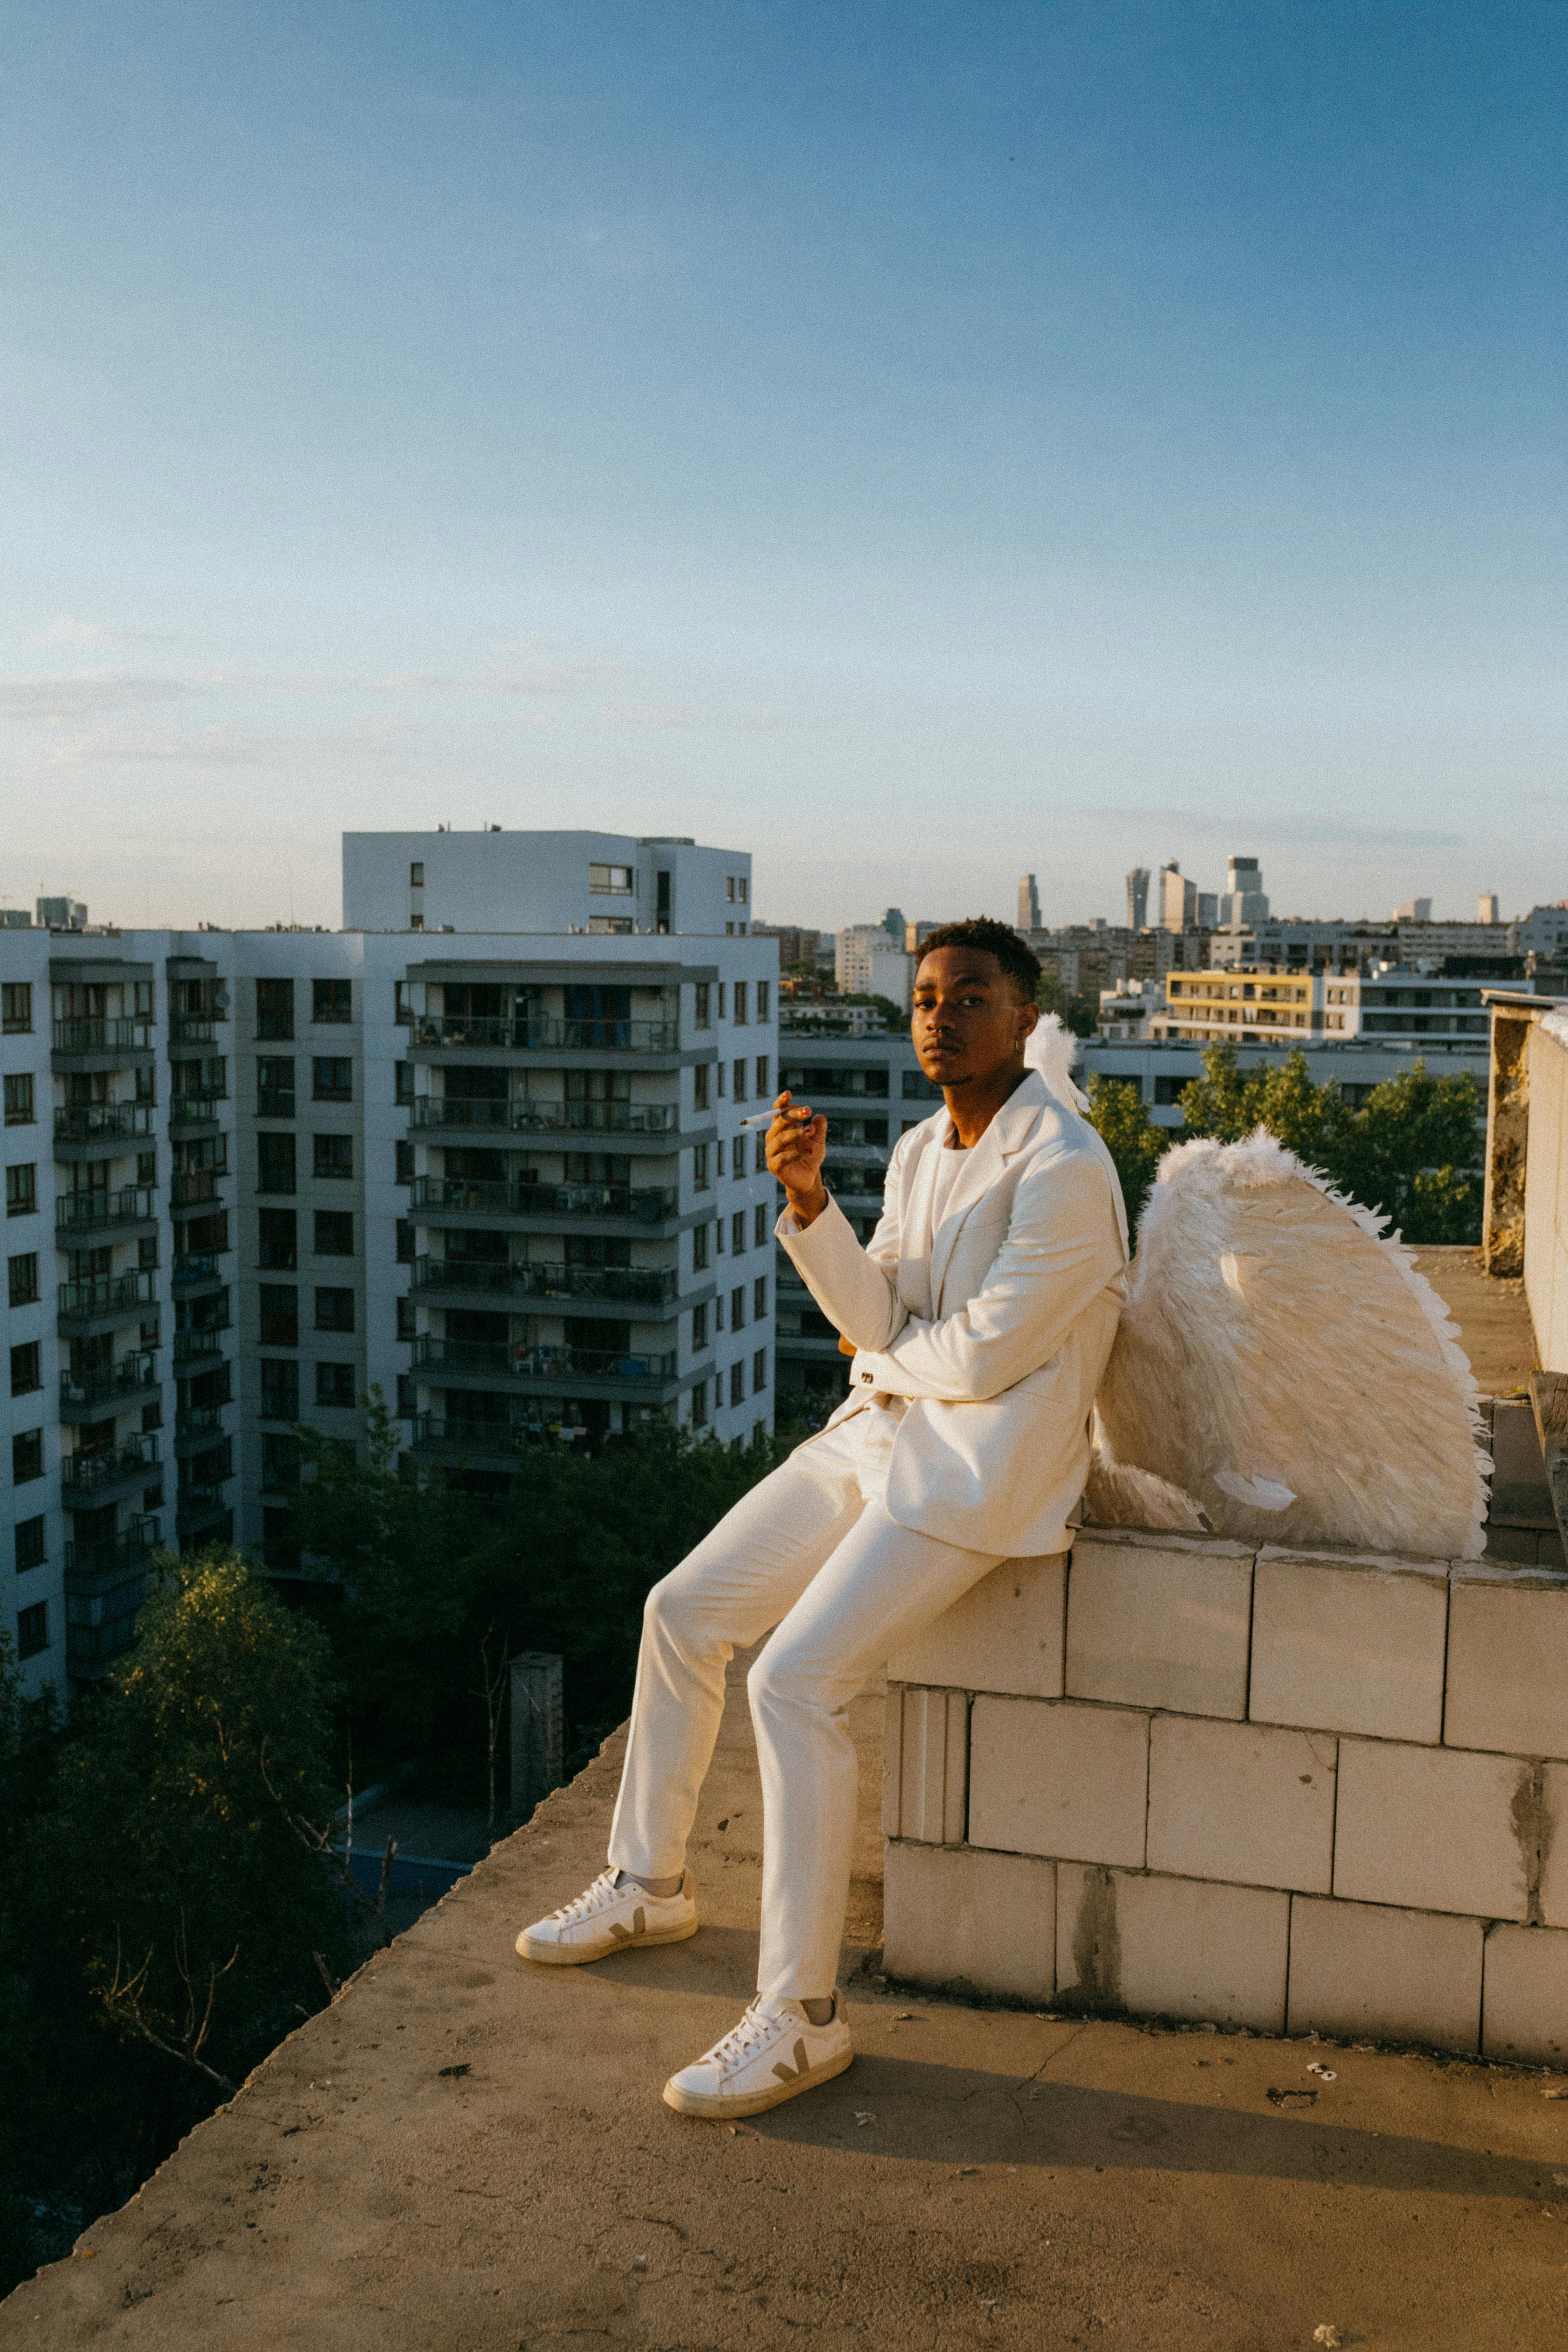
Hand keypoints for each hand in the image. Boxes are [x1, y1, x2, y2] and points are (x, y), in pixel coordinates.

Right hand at [764, 1089, 827, 1227]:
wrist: (808, 1178)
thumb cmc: (810, 1154)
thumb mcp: (818, 1140)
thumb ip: (819, 1129)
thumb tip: (820, 1116)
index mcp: (781, 1128)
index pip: (778, 1112)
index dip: (781, 1103)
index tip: (788, 1094)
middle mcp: (773, 1138)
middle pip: (778, 1123)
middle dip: (792, 1115)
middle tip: (808, 1110)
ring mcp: (772, 1153)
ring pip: (779, 1139)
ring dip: (795, 1133)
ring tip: (810, 1130)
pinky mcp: (774, 1167)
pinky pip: (782, 1158)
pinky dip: (796, 1154)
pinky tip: (810, 1151)